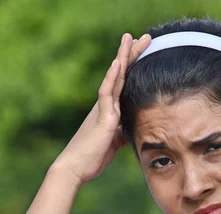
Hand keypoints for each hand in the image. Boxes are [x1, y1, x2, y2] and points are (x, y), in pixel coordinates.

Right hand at [53, 32, 150, 184]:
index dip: (133, 68)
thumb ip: (121, 134)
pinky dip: (112, 78)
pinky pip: (106, 94)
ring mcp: (103, 110)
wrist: (75, 168)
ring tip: (131, 38)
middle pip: (121, 76)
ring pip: (114, 79)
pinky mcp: (102, 119)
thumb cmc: (92, 158)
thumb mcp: (112, 144)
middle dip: (132, 56)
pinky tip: (118, 63)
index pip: (124, 85)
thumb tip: (130, 132)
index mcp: (109, 112)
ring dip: (123, 58)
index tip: (143, 52)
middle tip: (145, 37)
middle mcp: (105, 106)